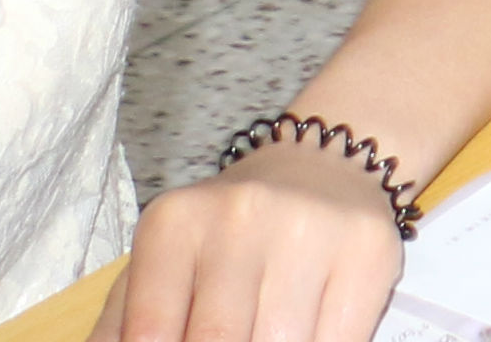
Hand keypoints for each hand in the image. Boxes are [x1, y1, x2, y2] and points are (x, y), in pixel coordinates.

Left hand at [111, 141, 401, 341]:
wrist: (326, 166)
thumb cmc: (229, 236)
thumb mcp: (162, 267)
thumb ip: (121, 327)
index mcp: (173, 224)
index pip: (149, 335)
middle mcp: (240, 217)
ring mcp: (309, 230)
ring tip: (261, 331)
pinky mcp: (369, 250)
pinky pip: (339, 341)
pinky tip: (304, 331)